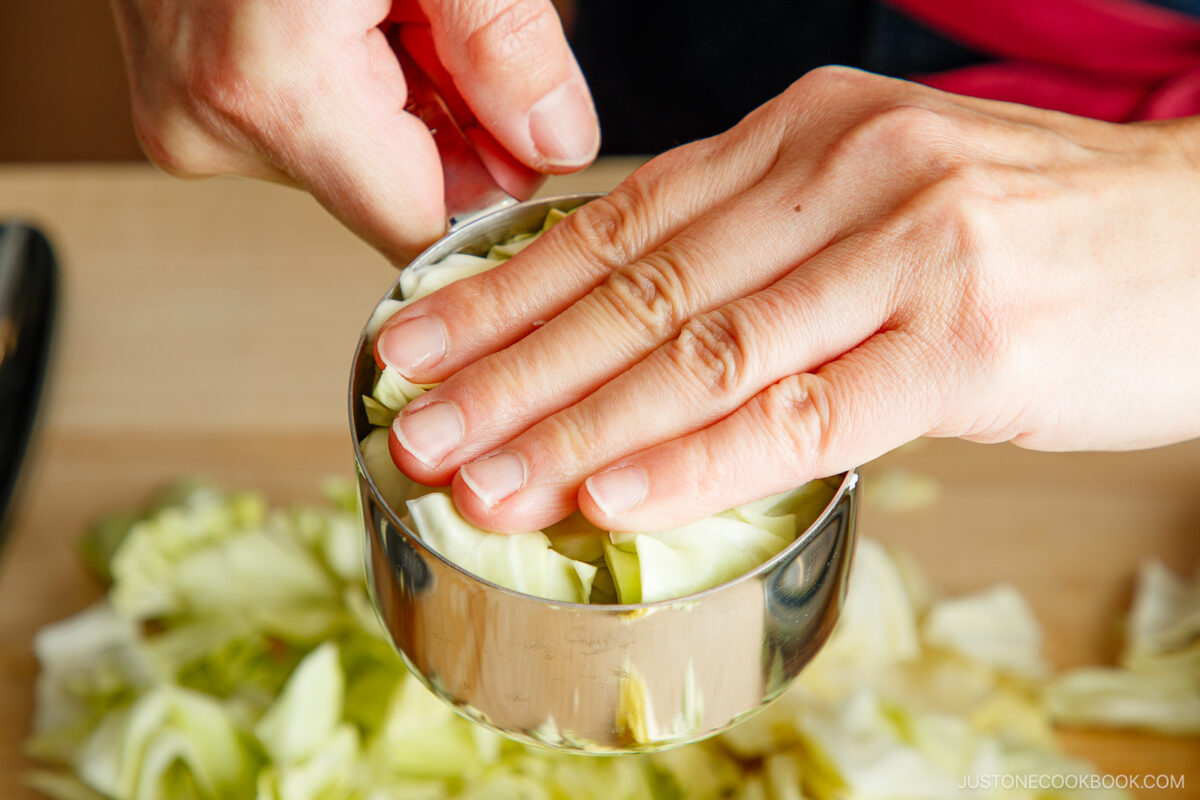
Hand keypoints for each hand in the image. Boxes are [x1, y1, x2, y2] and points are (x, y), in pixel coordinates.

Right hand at [109, 0, 598, 261]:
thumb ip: (506, 44)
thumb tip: (559, 143)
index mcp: (278, 90)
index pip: (420, 226)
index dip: (492, 192)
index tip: (528, 143)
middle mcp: (214, 121)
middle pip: (386, 190)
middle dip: (448, 124)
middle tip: (446, 28)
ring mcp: (185, 111)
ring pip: (346, 157)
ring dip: (399, 97)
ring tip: (391, 6)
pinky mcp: (176, 93)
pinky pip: (294, 123)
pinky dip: (346, 82)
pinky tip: (346, 14)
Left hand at [376, 67, 1199, 531]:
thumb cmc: (1038, 229)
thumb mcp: (881, 193)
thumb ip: (762, 237)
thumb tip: (635, 297)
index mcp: (809, 131)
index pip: (619, 222)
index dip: (504, 290)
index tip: (416, 343)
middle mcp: (844, 174)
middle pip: (636, 289)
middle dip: (507, 368)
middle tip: (412, 423)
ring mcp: (907, 254)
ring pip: (699, 356)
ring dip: (572, 428)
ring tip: (477, 478)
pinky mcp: (968, 344)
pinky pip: (801, 417)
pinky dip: (695, 462)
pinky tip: (609, 498)